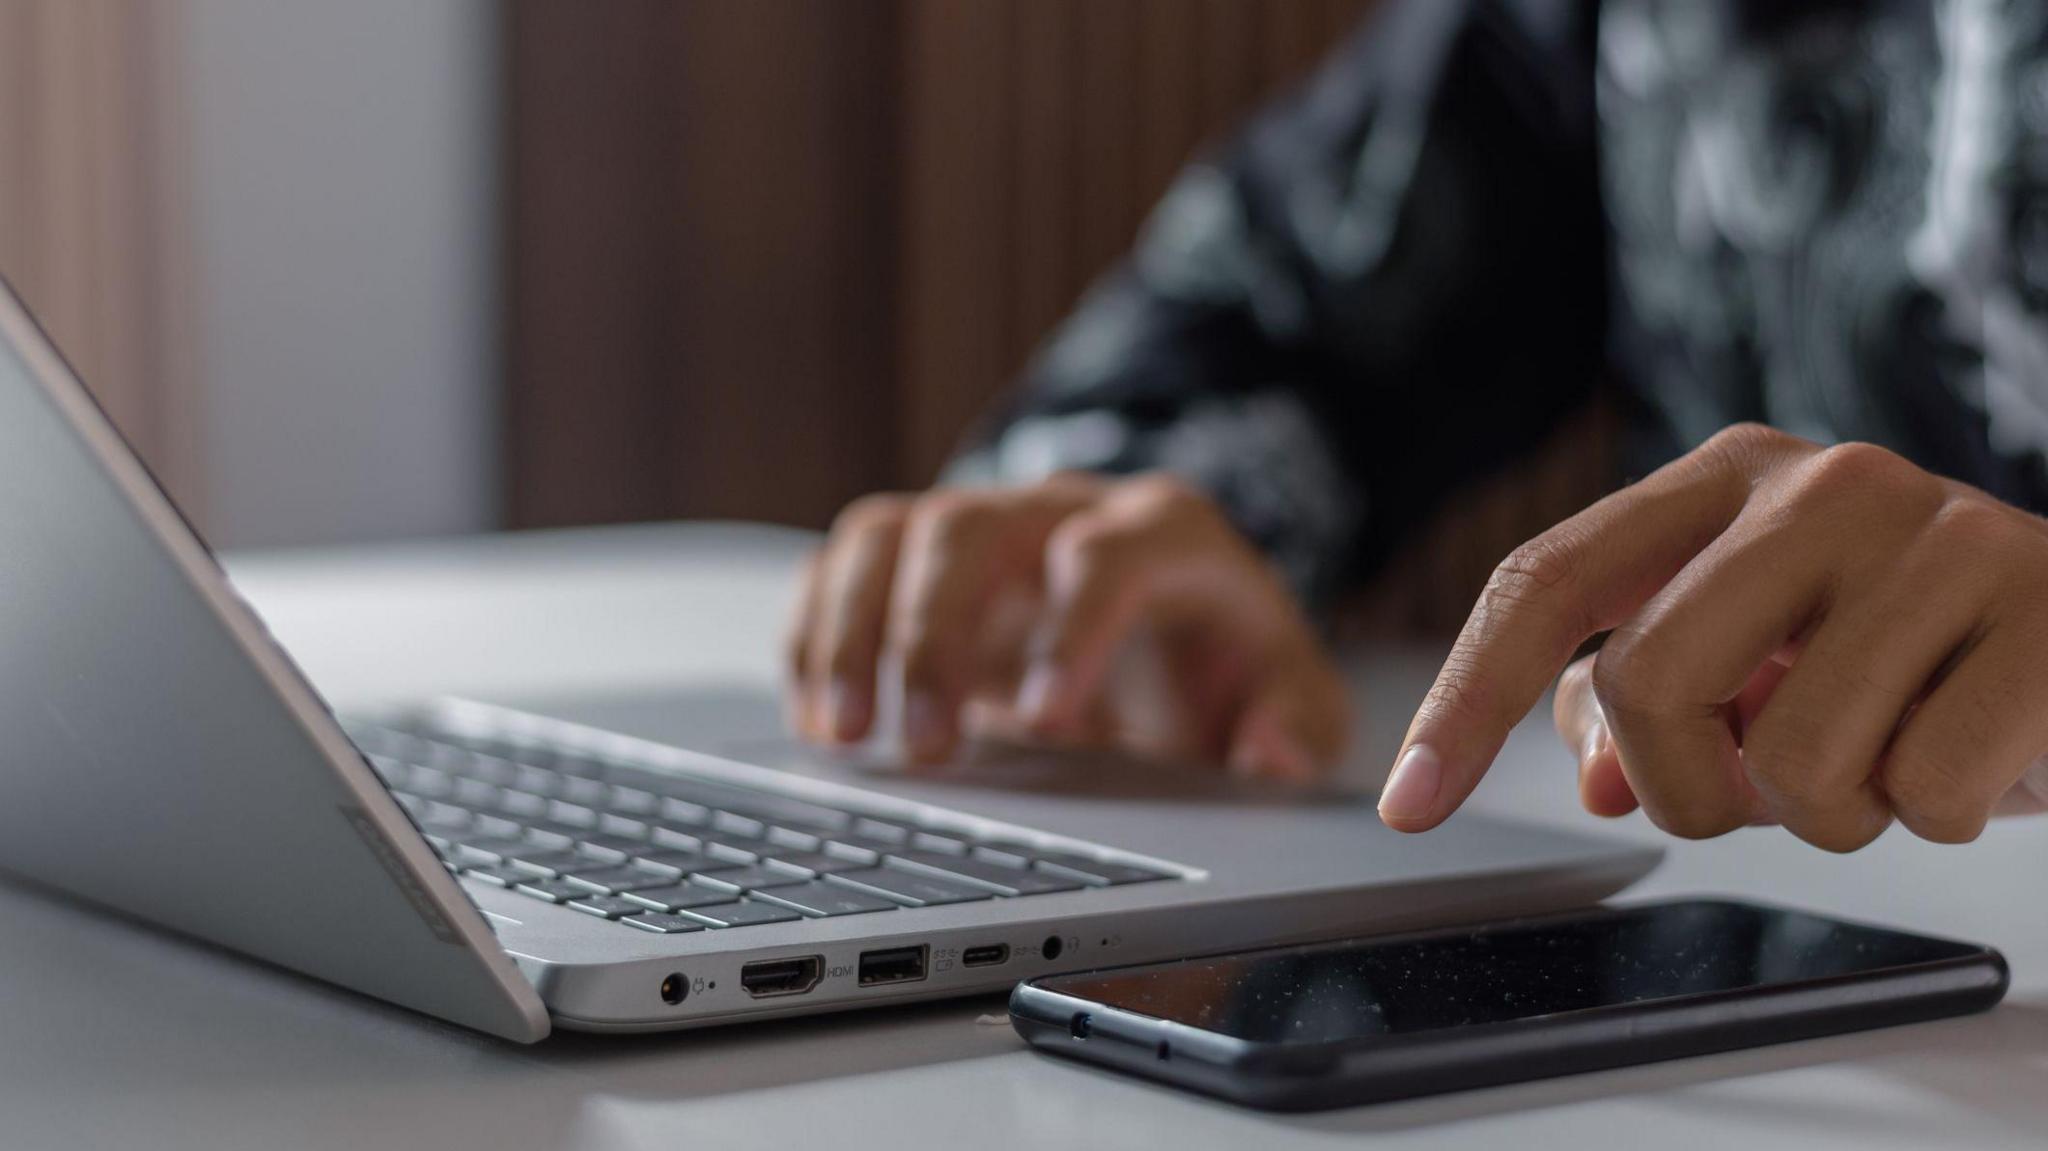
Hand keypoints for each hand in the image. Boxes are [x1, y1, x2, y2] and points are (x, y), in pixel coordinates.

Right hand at [785, 472, 1349, 778]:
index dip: (1073, 630)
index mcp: (1162, 532)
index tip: (1045, 724)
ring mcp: (978, 530)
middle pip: (968, 529)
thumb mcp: (1287, 688)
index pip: (1107, 553)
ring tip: (845, 735)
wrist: (1168, 618)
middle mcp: (1057, 512)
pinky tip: (818, 716)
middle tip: (928, 746)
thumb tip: (1272, 754)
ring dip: (852, 632)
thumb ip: (1300, 719)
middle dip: (933, 635)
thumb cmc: (1221, 658)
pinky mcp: (916, 563)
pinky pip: (842, 567)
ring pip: (887, 534)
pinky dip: (814, 635)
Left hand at [1380, 423, 2047, 847]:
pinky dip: (1934, 814)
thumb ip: (1646, 700)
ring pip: (1790, 758)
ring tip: (1887, 754)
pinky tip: (1969, 751)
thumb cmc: (1916, 652)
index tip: (1411, 804)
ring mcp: (1934, 532)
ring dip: (1829, 812)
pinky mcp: (2043, 604)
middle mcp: (1817, 483)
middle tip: (1763, 786)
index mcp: (1722, 482)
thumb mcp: (1763, 662)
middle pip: (1646, 681)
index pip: (1546, 580)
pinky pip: (1920, 789)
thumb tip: (1590, 772)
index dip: (1466, 700)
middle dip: (1691, 785)